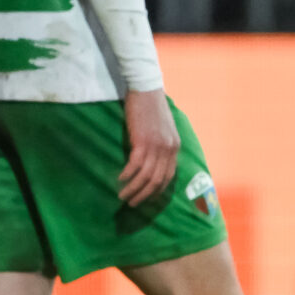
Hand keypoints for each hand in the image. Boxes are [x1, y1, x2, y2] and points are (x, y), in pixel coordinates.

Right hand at [116, 89, 179, 207]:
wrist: (146, 90)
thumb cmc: (152, 107)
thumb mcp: (164, 128)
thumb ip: (162, 144)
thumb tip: (154, 159)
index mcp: (175, 147)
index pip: (169, 176)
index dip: (157, 189)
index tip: (147, 198)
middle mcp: (168, 149)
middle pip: (157, 180)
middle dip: (144, 195)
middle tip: (132, 203)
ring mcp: (156, 146)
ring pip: (146, 176)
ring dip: (133, 189)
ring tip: (123, 196)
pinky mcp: (142, 141)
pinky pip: (135, 165)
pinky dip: (127, 175)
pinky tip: (119, 179)